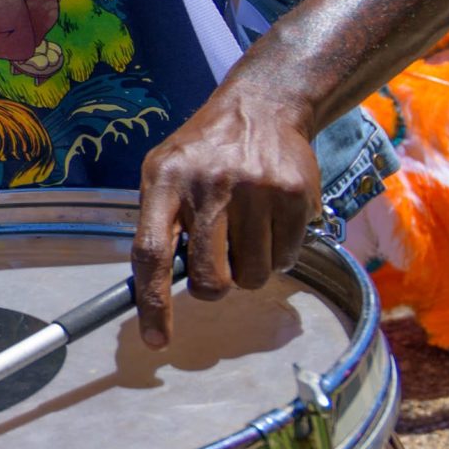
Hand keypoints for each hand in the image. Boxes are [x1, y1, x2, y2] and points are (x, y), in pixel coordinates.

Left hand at [133, 81, 321, 345]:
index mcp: (165, 180)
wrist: (262, 107)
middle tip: (218, 266)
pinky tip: (270, 222)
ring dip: (249, 269)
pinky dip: (278, 255)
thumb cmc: (203, 152)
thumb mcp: (163, 171)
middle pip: (211, 278)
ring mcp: (257, 190)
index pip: (152, 253)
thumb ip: (156, 224)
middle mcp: (210, 185)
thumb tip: (152, 292)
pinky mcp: (296, 196)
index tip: (157, 341)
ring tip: (246, 231)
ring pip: (253, 277)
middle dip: (214, 286)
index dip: (153, 303)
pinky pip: (287, 260)